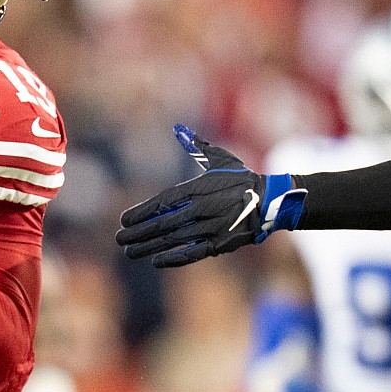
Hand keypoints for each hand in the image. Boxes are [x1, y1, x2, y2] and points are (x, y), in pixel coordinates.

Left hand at [116, 126, 302, 267]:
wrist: (270, 201)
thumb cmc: (242, 179)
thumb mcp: (220, 159)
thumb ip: (197, 146)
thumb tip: (179, 130)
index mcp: (198, 188)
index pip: (163, 201)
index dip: (142, 211)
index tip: (124, 219)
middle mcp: (201, 209)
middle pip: (163, 223)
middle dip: (139, 232)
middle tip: (119, 238)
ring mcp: (210, 228)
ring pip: (174, 240)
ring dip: (149, 246)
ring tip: (130, 252)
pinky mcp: (220, 244)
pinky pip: (192, 253)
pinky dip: (174, 258)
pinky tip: (156, 261)